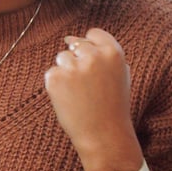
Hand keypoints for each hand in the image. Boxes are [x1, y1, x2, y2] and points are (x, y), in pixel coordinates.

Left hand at [43, 28, 141, 170]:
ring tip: (80, 94)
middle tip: (87, 86)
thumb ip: (102, 54)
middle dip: (78, 61)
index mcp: (113, 52)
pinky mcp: (55, 78)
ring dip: (66, 72)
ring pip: (62, 58)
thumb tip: (70, 38)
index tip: (92, 64)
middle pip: (76, 45)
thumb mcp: (119, 75)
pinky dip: (57, 85)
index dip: (91, 47)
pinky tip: (70, 100)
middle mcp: (93, 56)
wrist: (104, 136)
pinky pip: (52, 74)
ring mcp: (72, 67)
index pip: (93, 34)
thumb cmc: (113, 106)